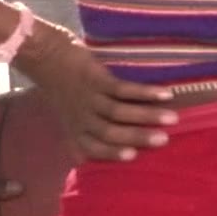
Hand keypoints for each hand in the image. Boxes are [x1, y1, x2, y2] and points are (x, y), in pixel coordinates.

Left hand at [14, 21, 177, 161]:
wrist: (45, 56)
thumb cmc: (60, 87)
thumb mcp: (65, 115)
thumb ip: (78, 135)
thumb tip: (85, 159)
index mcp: (76, 128)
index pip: (94, 148)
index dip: (113, 153)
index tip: (134, 157)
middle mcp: (83, 117)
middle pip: (112, 133)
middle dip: (139, 137)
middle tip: (164, 140)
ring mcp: (89, 98)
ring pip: (120, 112)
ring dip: (147, 116)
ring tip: (171, 119)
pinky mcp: (96, 78)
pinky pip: (123, 89)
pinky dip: (144, 93)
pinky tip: (164, 94)